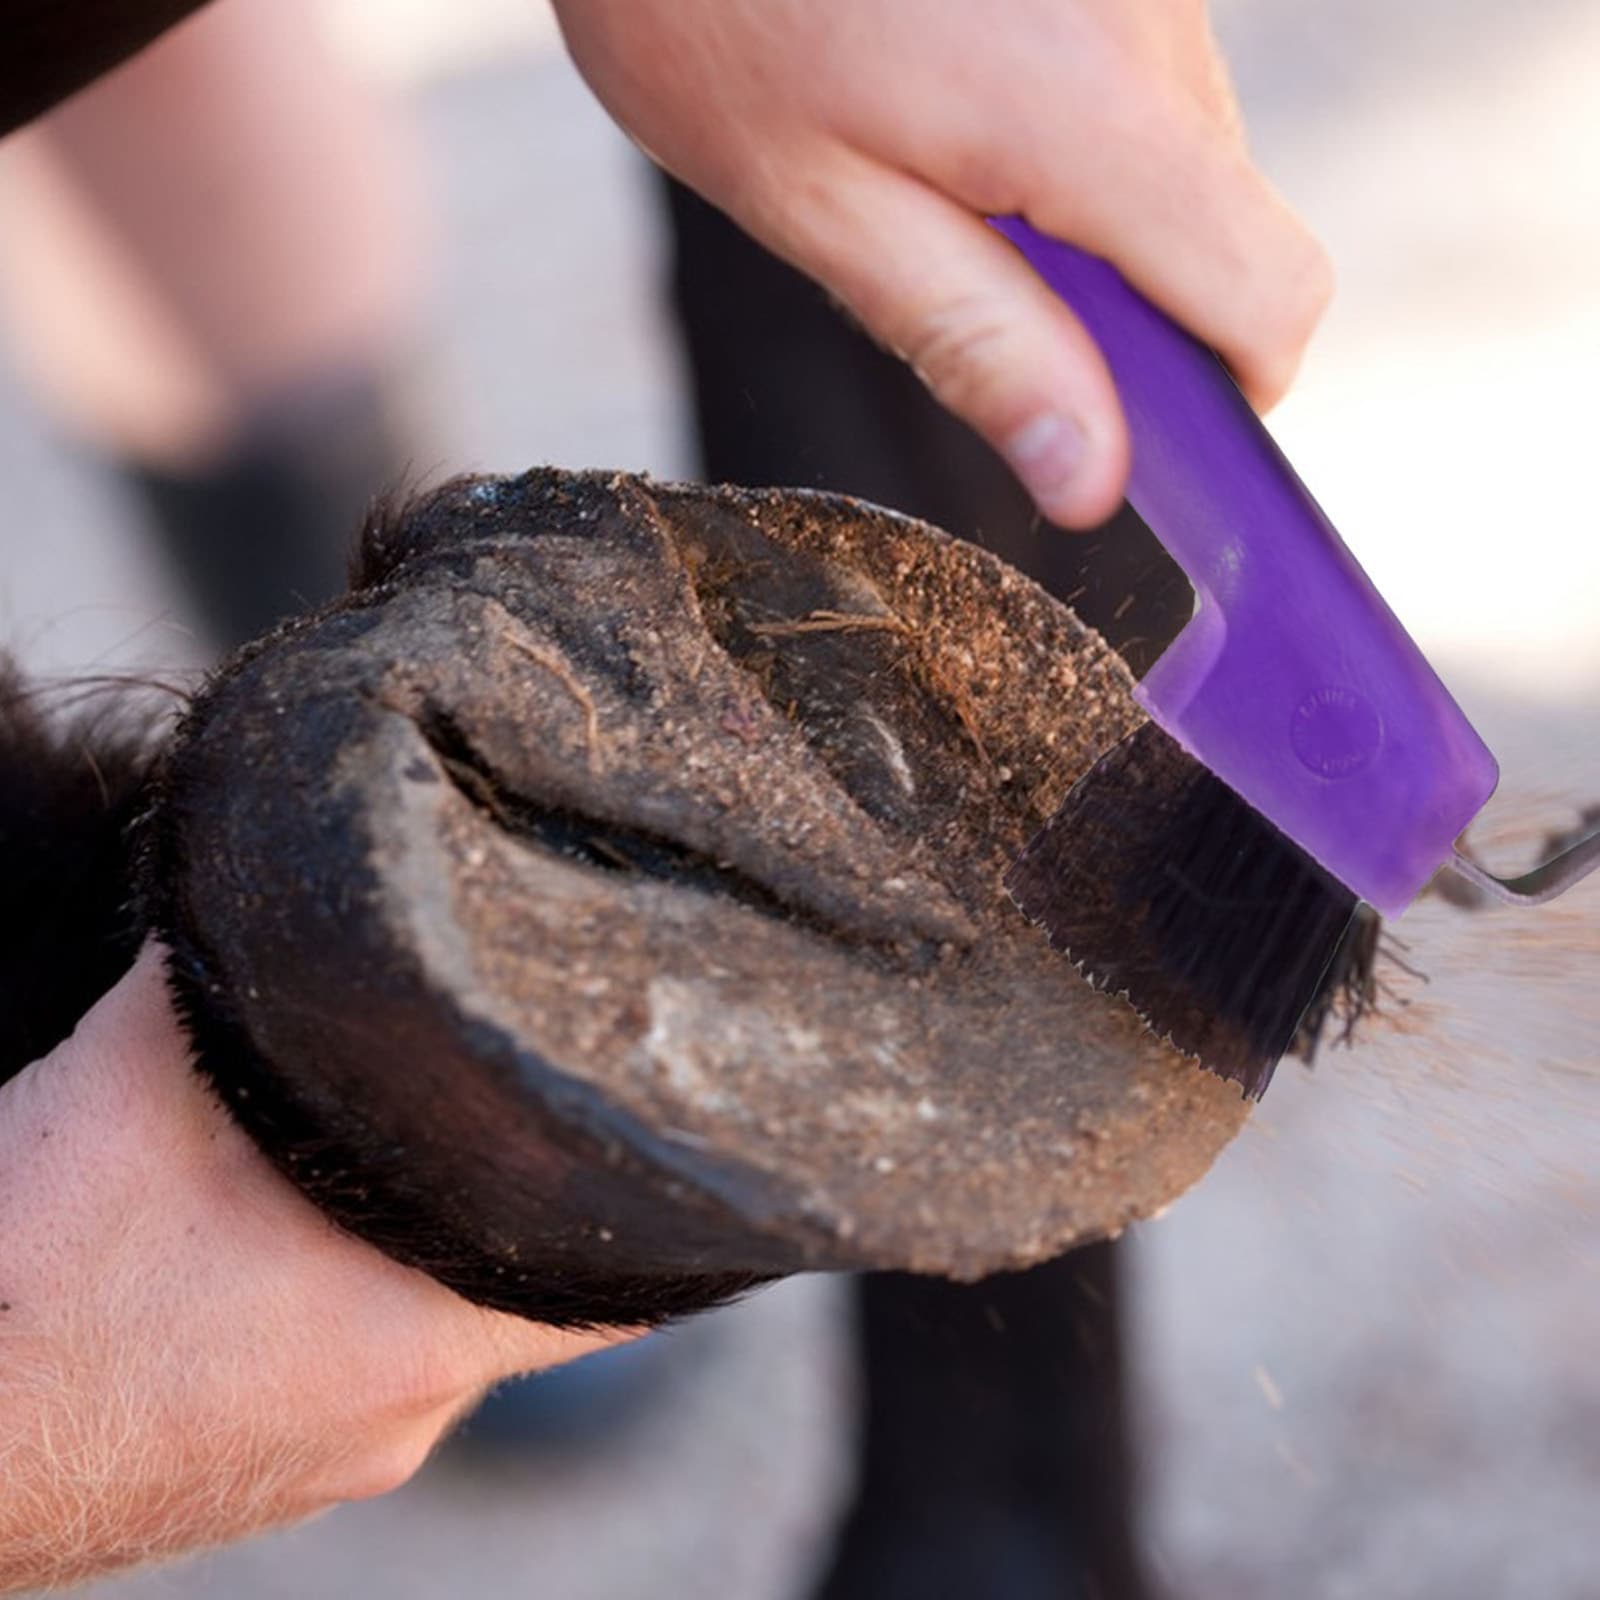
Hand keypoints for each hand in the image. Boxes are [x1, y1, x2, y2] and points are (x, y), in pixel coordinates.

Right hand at [0, 944, 622, 1592]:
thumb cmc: (25, 1288)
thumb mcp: (137, 1084)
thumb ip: (235, 979)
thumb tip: (276, 870)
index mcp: (422, 1343)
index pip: (621, 1284)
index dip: (656, 1206)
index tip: (663, 1137)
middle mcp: (399, 1421)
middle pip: (511, 1291)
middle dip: (492, 1199)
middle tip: (476, 1110)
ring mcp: (325, 1462)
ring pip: (418, 1331)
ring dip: (398, 1254)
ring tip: (355, 1170)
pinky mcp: (252, 1476)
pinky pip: (339, 1373)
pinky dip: (329, 1308)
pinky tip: (267, 1252)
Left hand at [553, 0, 1330, 527]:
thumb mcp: (824, 208)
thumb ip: (977, 344)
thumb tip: (1089, 474)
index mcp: (1096, 111)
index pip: (1270, 298)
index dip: (1225, 394)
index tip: (1141, 432)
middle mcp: (1155, 21)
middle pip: (1231, 229)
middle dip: (1131, 302)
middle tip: (977, 284)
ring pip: (1184, 152)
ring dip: (1089, 209)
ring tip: (938, 168)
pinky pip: (1137, 73)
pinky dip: (1069, 125)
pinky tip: (954, 94)